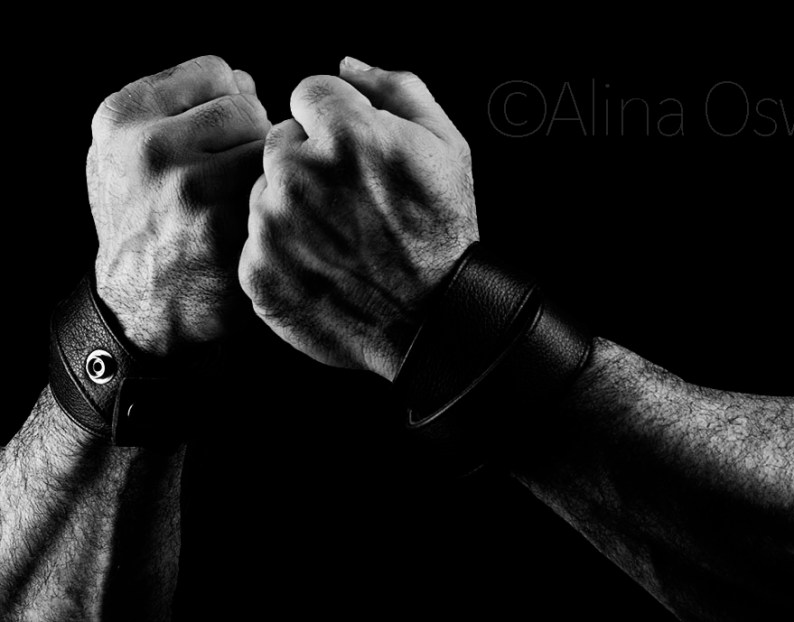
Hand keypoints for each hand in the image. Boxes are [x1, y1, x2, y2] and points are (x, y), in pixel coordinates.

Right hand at [88, 55, 271, 357]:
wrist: (143, 306)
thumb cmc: (145, 222)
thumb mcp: (124, 154)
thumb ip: (173, 105)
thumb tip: (244, 80)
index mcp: (121, 118)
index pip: (216, 72)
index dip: (231, 102)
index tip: (222, 136)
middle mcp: (150, 147)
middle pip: (248, 106)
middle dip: (251, 139)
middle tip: (235, 174)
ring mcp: (190, 186)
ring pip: (268, 145)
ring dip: (267, 169)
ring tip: (243, 197)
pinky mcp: (226, 225)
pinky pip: (277, 186)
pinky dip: (278, 200)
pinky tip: (258, 220)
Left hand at [238, 57, 477, 380]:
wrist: (434, 319)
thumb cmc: (443, 229)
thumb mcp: (446, 144)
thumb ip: (397, 88)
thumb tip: (348, 62)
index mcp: (345, 132)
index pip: (308, 94)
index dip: (336, 122)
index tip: (356, 154)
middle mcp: (299, 172)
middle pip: (280, 141)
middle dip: (309, 161)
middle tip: (348, 200)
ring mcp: (272, 225)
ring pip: (264, 190)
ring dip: (292, 205)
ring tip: (338, 237)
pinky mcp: (257, 270)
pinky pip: (254, 240)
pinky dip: (281, 251)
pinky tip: (321, 264)